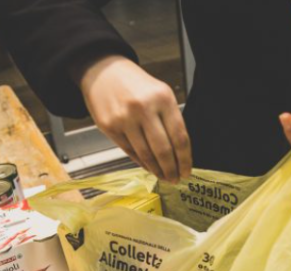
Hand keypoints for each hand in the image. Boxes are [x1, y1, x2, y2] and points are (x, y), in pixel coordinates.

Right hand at [77, 55, 191, 182]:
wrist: (103, 71)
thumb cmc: (135, 84)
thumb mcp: (159, 93)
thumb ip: (170, 119)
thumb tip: (179, 152)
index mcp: (162, 98)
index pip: (179, 137)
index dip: (185, 159)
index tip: (187, 171)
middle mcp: (143, 108)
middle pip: (163, 149)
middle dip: (171, 169)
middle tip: (175, 179)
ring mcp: (124, 118)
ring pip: (146, 154)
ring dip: (157, 170)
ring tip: (163, 176)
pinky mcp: (109, 127)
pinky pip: (130, 151)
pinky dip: (141, 162)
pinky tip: (148, 167)